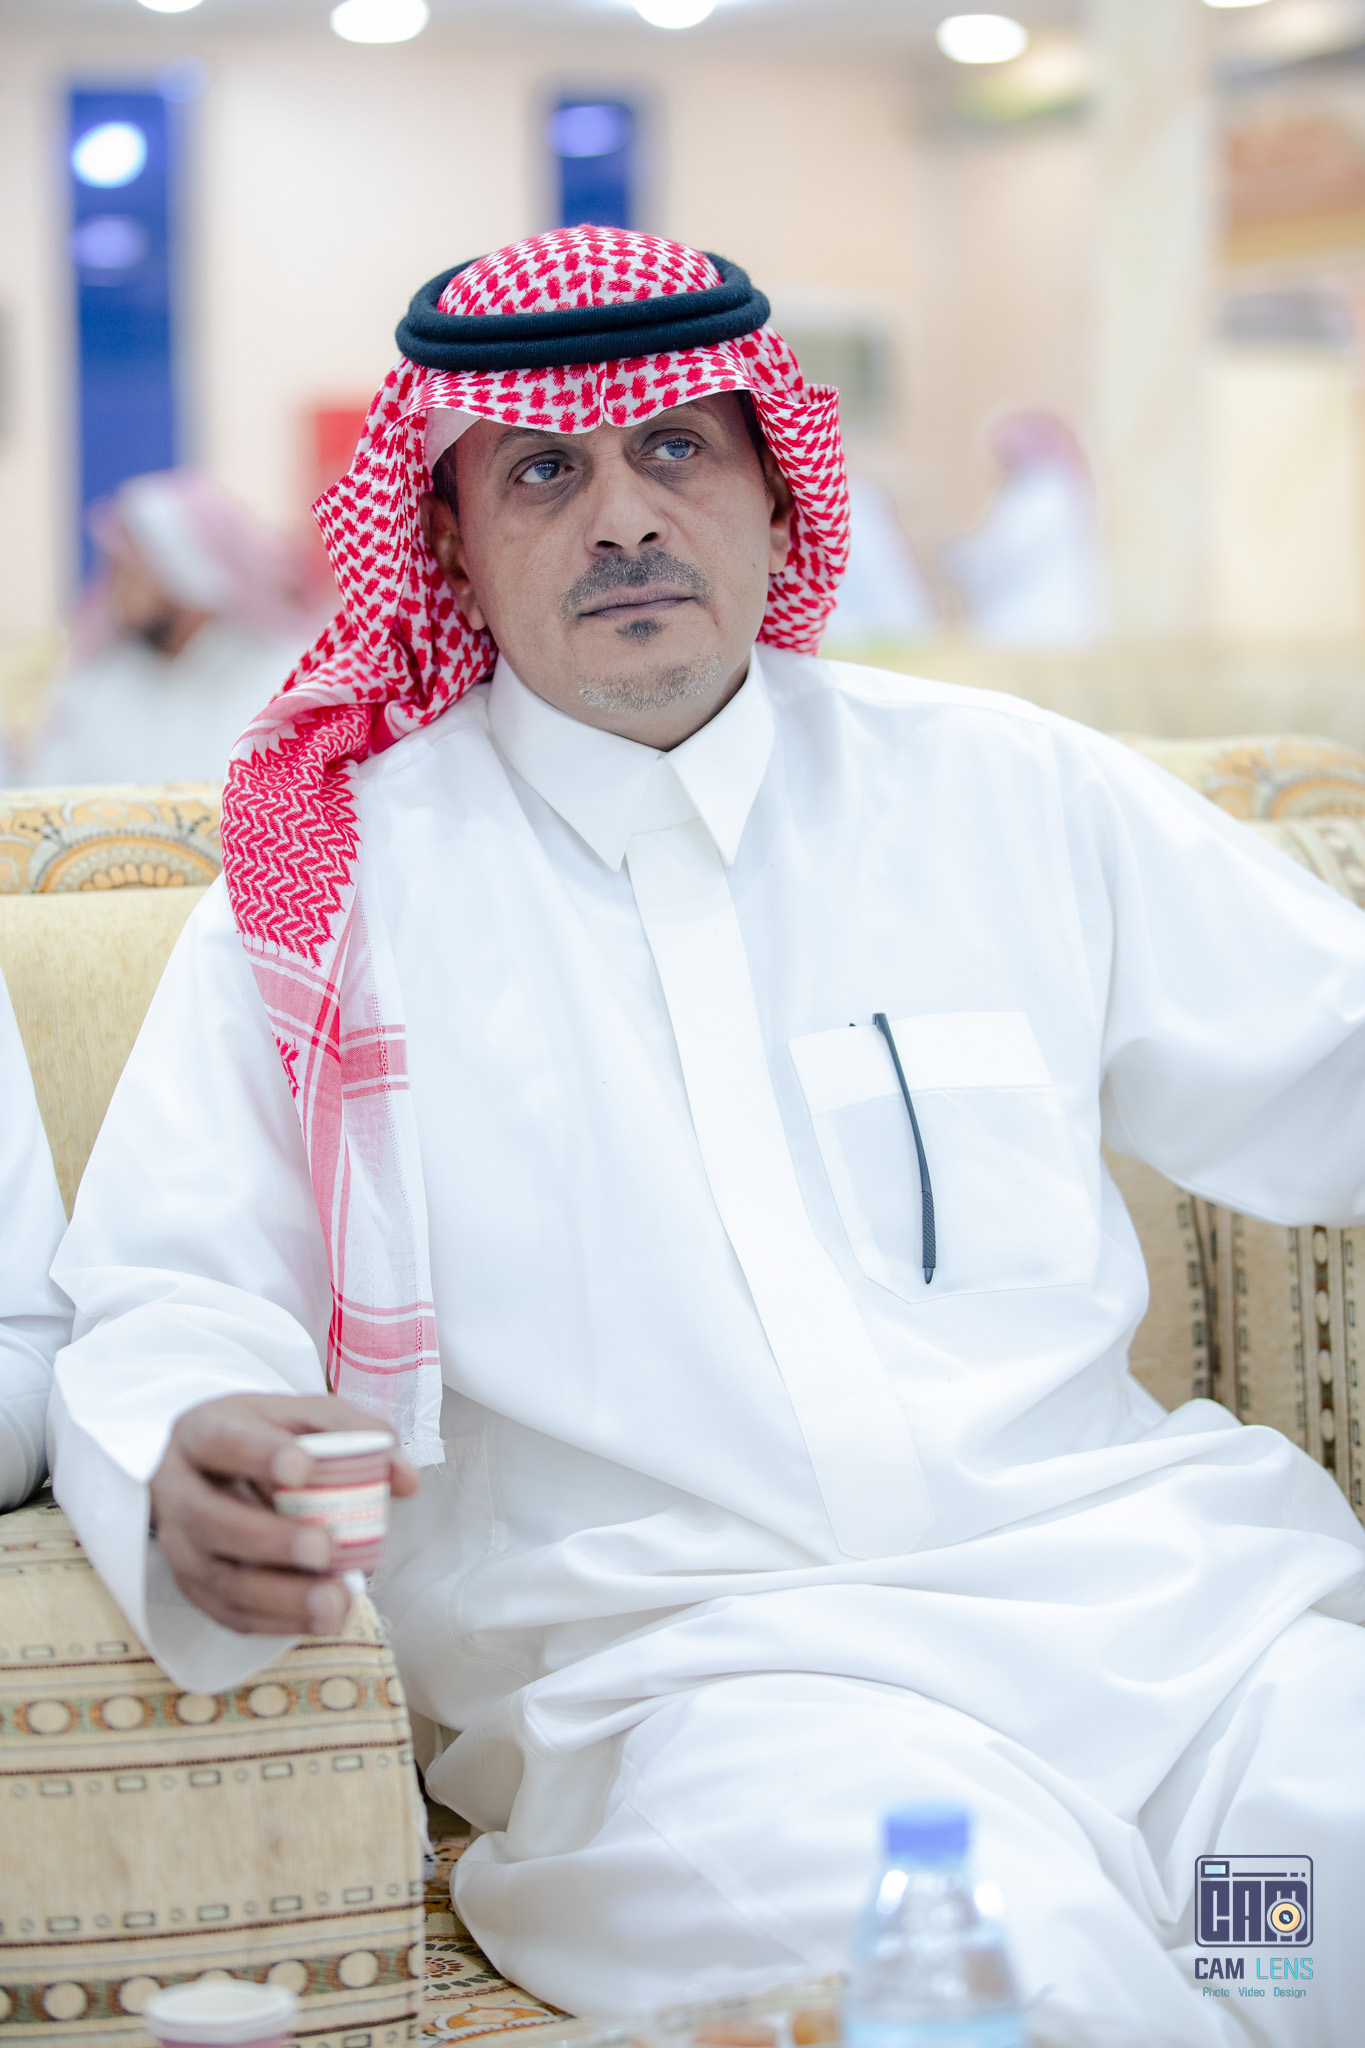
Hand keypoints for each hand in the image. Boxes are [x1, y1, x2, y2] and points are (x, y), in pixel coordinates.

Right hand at [149, 1392, 419, 1637]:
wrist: (207, 1468)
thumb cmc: (263, 1437)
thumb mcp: (302, 1417)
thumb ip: (355, 1435)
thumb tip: (405, 1480)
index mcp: (204, 1432)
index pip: (223, 1441)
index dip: (260, 1455)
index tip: (303, 1468)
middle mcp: (180, 1491)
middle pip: (211, 1519)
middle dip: (269, 1539)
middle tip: (324, 1549)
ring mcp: (181, 1545)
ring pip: (219, 1579)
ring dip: (280, 1596)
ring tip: (335, 1602)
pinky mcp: (195, 1587)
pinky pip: (230, 1613)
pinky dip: (278, 1621)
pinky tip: (321, 1619)